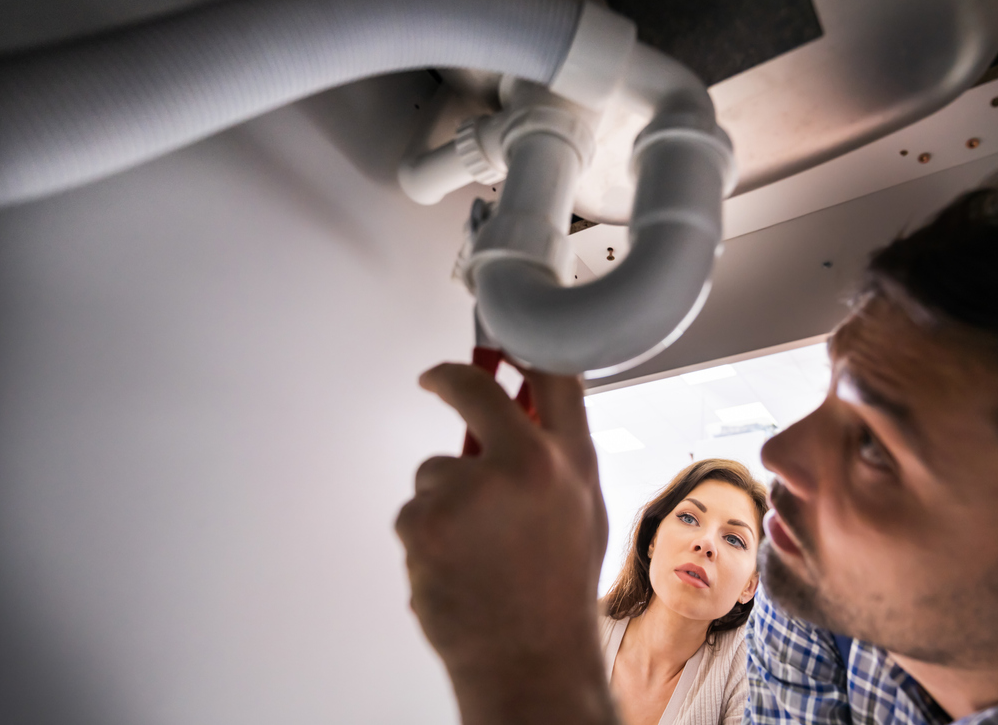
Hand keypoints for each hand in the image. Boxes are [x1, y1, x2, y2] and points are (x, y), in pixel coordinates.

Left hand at [395, 363, 616, 724]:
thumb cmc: (557, 593)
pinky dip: (427, 536)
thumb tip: (523, 415)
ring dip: (445, 499)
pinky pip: (415, 512)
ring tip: (477, 548)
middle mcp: (523, 464)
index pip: (551, 373)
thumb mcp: (583, 511)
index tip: (500, 338)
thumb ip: (556, 458)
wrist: (529, 660)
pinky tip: (457, 566)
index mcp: (569, 460)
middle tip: (436, 379)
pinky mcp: (425, 521)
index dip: (522, 345)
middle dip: (449, 378)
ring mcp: (469, 492)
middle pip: (473, 389)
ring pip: (437, 470)